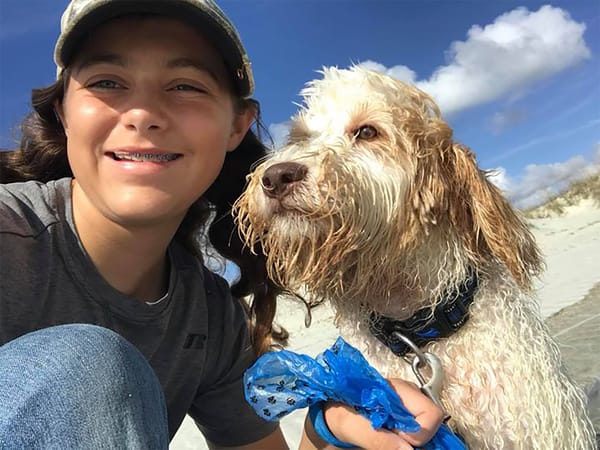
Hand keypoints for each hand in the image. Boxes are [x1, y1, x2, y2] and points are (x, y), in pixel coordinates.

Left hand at [302, 378, 443, 449]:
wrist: (331, 412)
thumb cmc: (338, 412)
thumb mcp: (349, 425)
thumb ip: (376, 438)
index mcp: (396, 389)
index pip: (430, 412)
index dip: (419, 432)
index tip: (398, 438)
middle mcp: (408, 393)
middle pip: (433, 419)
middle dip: (417, 435)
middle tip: (392, 437)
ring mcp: (410, 403)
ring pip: (429, 427)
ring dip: (412, 437)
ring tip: (389, 434)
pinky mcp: (408, 414)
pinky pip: (421, 430)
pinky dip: (410, 438)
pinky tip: (393, 436)